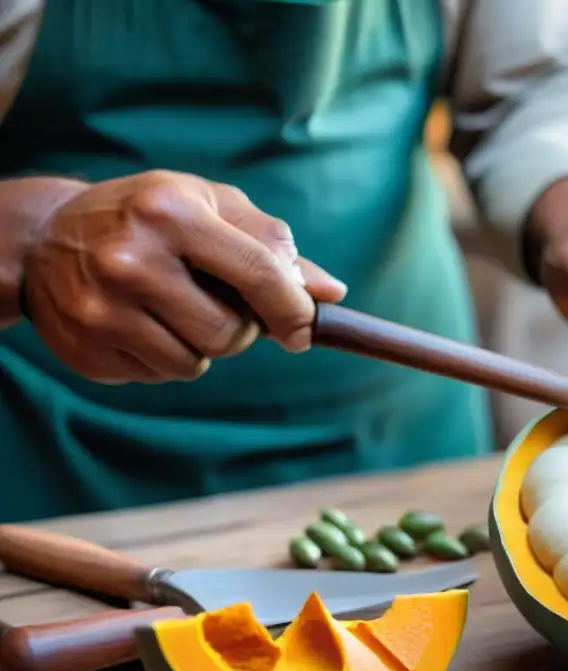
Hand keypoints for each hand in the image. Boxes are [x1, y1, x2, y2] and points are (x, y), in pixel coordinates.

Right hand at [22, 171, 346, 383]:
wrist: (44, 239)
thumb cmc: (149, 217)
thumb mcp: (209, 207)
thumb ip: (272, 245)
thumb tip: (332, 293)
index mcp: (172, 212)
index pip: (260, 273)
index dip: (294, 309)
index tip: (305, 329)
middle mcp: (132, 260)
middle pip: (232, 332)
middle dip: (242, 328)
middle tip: (217, 303)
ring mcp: (103, 309)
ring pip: (199, 362)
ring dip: (203, 345)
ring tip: (173, 307)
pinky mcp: (89, 349)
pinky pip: (162, 375)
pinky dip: (167, 357)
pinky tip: (141, 323)